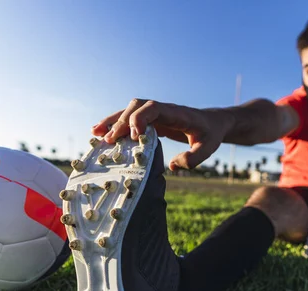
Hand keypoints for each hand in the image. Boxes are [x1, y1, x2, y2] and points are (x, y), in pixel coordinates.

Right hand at [91, 99, 231, 170]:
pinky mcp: (151, 120)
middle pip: (136, 107)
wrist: (213, 122)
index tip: (135, 136)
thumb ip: (194, 158)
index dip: (141, 119)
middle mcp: (163, 109)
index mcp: (177, 113)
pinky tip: (102, 133)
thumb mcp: (208, 148)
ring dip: (112, 121)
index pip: (154, 108)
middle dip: (121, 122)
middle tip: (109, 141)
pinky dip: (116, 124)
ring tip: (94, 133)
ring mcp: (155, 113)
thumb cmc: (210, 134)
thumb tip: (172, 165)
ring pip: (129, 111)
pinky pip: (130, 118)